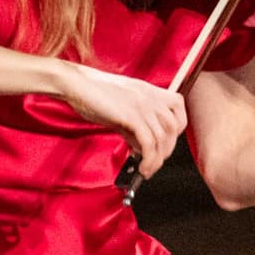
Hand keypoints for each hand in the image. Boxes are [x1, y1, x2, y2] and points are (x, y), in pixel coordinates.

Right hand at [45, 61, 185, 173]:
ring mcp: (143, 105)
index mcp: (151, 91)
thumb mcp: (120, 109)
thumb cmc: (93, 95)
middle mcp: (151, 97)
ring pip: (162, 138)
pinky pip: (149, 142)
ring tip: (147, 170)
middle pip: (174, 128)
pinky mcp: (131, 116)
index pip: (179, 109)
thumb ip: (134, 128)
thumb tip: (141, 149)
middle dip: (167, 149)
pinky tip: (141, 167)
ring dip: (157, 160)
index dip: (177, 129)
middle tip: (155, 162)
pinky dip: (149, 159)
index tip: (166, 142)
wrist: (75, 84)